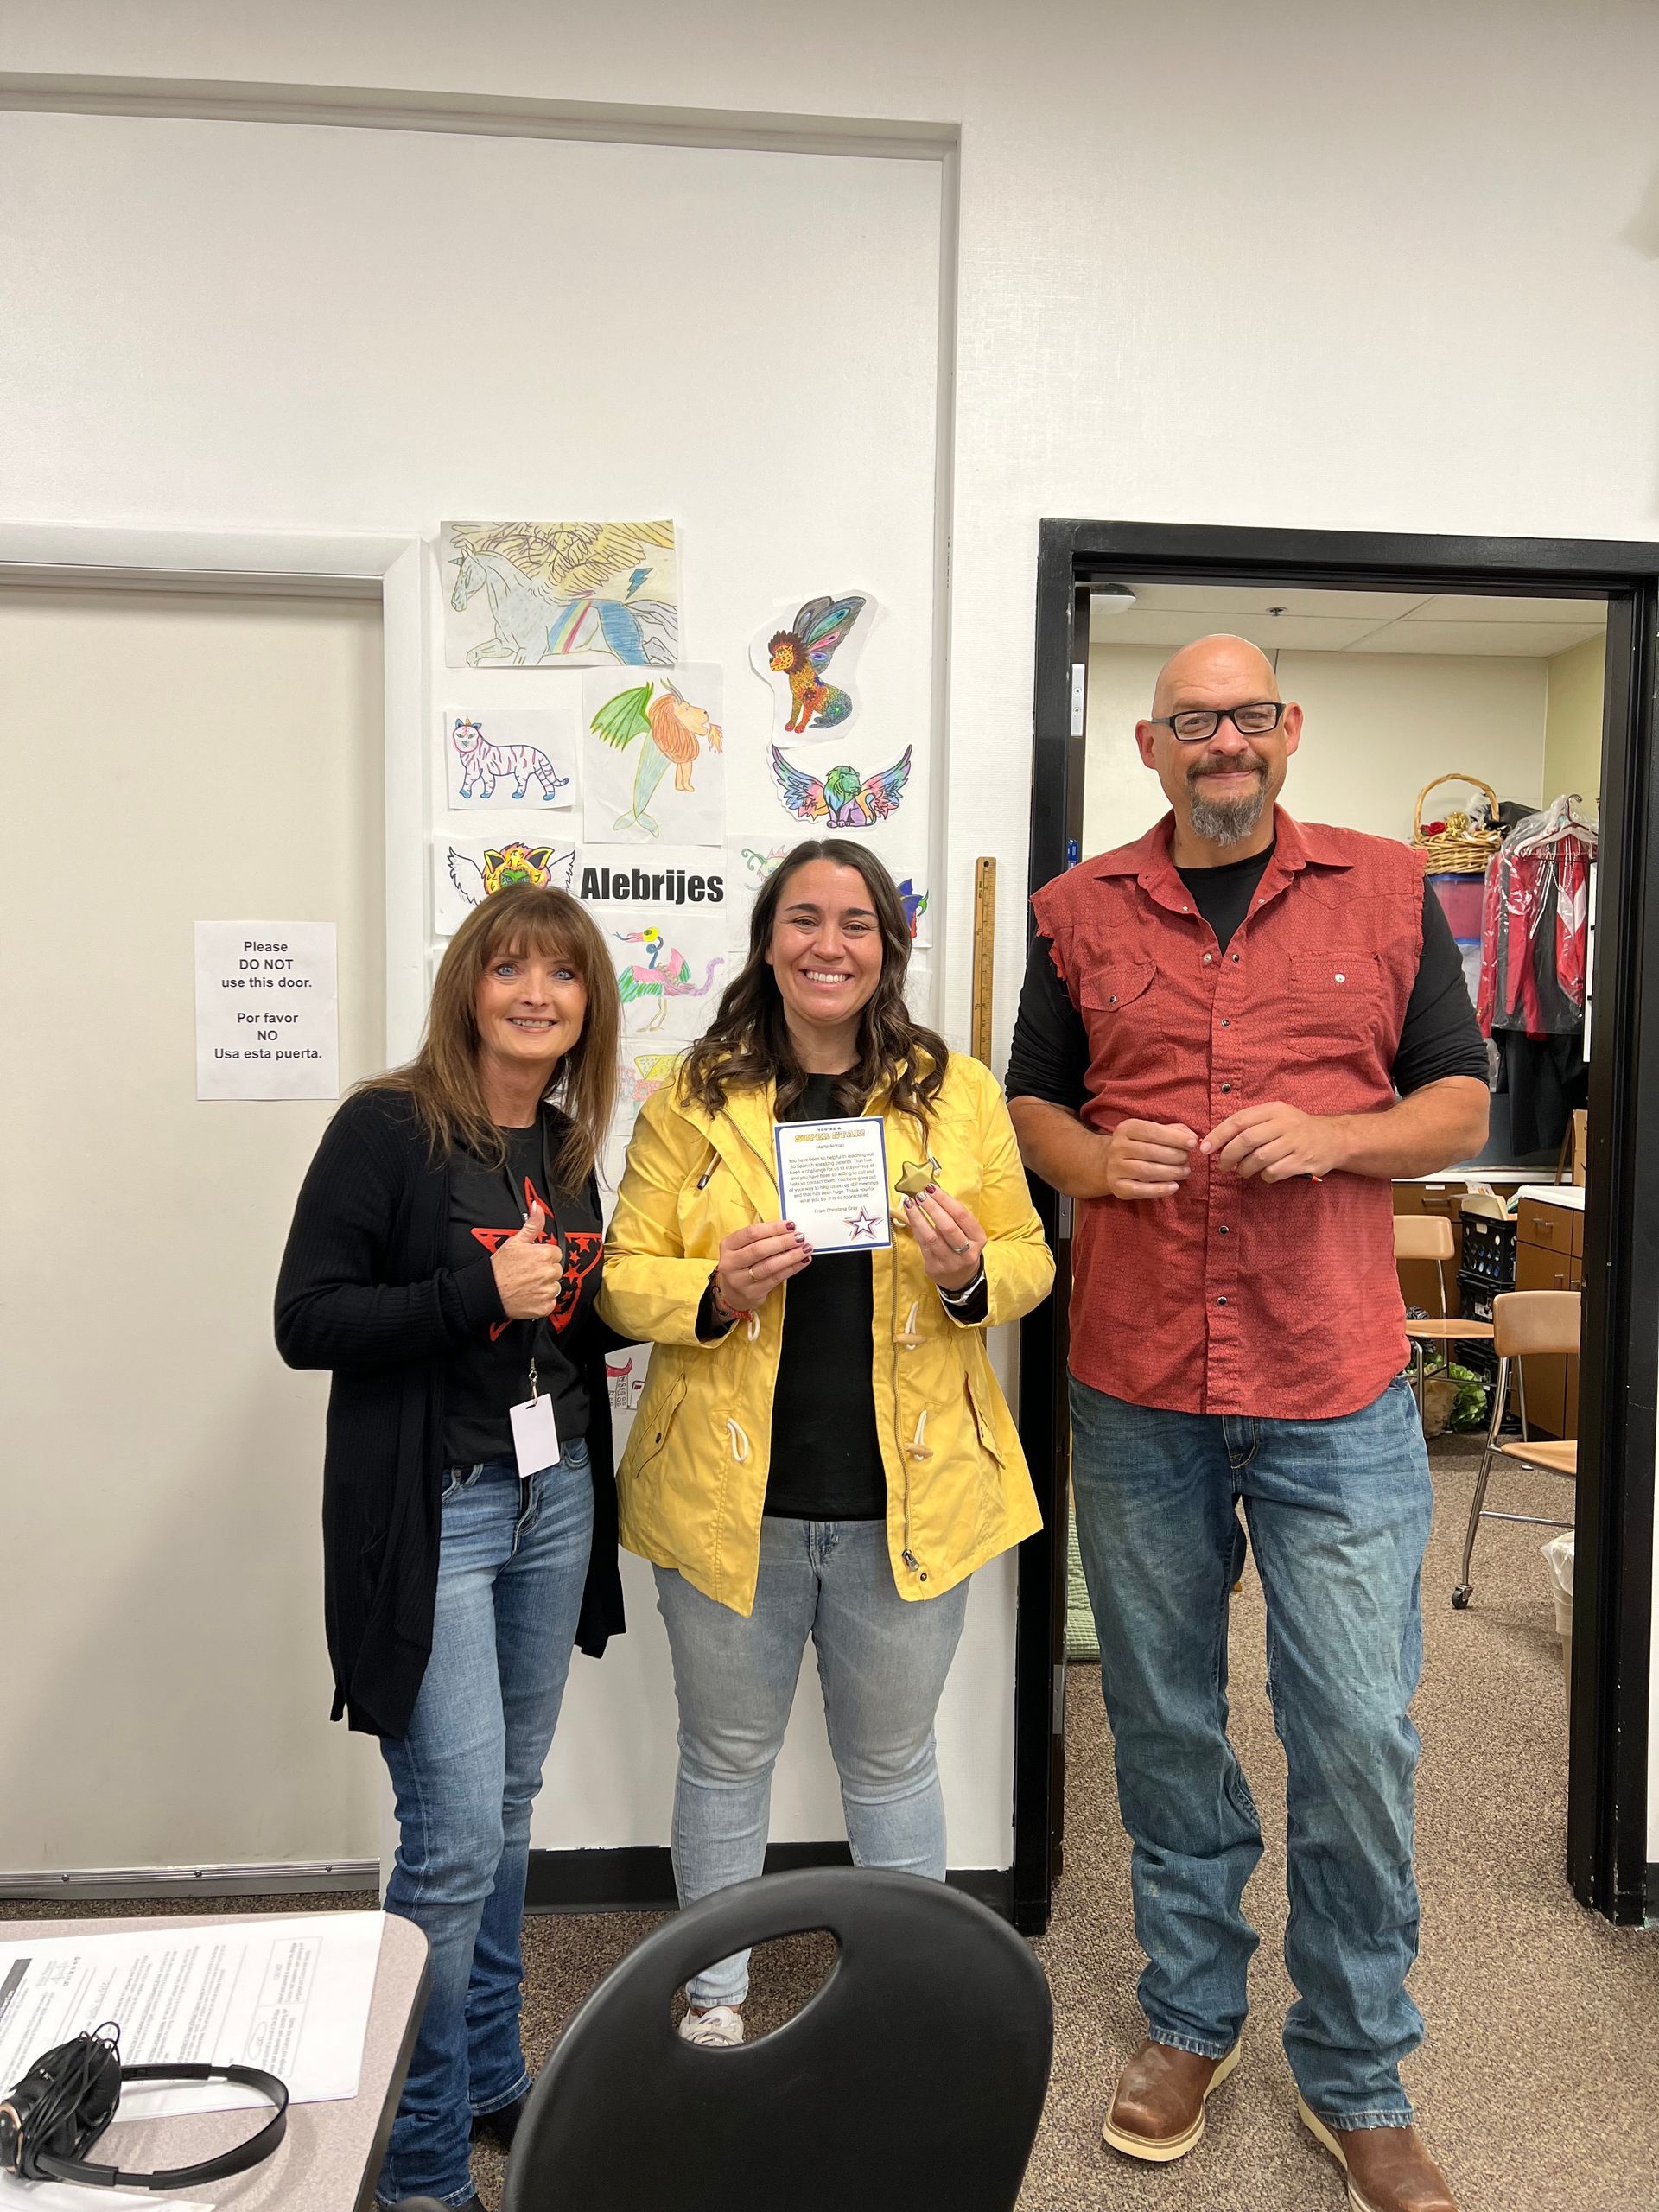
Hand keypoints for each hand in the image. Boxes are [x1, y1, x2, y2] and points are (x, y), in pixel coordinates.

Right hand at [491, 1203, 564, 1318]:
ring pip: (554, 1286)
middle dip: (544, 1271)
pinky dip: (541, 1301)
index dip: (543, 1257)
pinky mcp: (545, 1306)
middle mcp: (549, 1272)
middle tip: (528, 1273)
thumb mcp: (515, 1241)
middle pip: (556, 1270)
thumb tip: (538, 1208)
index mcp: (545, 1254)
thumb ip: (532, 1224)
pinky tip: (529, 1295)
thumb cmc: (499, 1268)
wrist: (488, 1290)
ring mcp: (547, 1290)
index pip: (555, 1254)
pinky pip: (550, 1302)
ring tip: (527, 1284)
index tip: (532, 1261)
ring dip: (544, 1286)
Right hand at [715, 1219, 810, 1312]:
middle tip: (800, 1237)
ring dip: (791, 1256)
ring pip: (769, 1266)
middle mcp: (730, 1263)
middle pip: (759, 1249)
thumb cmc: (742, 1264)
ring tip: (805, 1249)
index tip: (790, 1225)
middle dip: (783, 1242)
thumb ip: (760, 1238)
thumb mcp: (742, 1248)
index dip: (773, 1228)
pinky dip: (792, 1268)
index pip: (751, 1233)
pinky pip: (776, 1278)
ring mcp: (740, 1280)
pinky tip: (802, 1261)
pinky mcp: (752, 1292)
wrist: (731, 1293)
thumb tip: (787, 1229)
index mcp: (727, 1246)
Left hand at [900, 1183, 986, 1292]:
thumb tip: (932, 1194)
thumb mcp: (968, 1234)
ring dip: (918, 1217)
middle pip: (948, 1226)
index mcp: (978, 1239)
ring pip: (931, 1237)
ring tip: (910, 1203)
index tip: (932, 1188)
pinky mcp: (934, 1267)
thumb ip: (954, 1217)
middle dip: (932, 1208)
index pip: (962, 1216)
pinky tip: (910, 1217)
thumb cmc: (963, 1248)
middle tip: (920, 1194)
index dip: (946, 1200)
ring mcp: (950, 1262)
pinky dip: (915, 1228)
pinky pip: (922, 1244)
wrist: (962, 1279)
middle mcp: (967, 1252)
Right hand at [1099, 1119, 1198, 1200]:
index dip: (1174, 1137)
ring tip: (1185, 1172)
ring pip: (1147, 1171)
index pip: (1152, 1131)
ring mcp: (1114, 1167)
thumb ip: (1174, 1132)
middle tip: (1187, 1159)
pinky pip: (1140, 1190)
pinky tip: (1174, 1187)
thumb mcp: (1154, 1132)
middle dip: (1175, 1156)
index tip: (1193, 1143)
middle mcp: (1117, 1146)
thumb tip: (1192, 1138)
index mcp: (1127, 1128)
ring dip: (1171, 1173)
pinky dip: (1160, 1190)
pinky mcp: (1116, 1186)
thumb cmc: (1142, 1145)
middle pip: (1151, 1152)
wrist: (1115, 1161)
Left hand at [1201, 1101, 1345, 1181]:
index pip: (1238, 1121)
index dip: (1218, 1136)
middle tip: (1223, 1166)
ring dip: (1244, 1169)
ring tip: (1243, 1171)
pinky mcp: (1302, 1161)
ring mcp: (1295, 1143)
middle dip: (1228, 1156)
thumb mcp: (1276, 1116)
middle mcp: (1284, 1123)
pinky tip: (1265, 1173)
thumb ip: (1250, 1124)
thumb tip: (1216, 1141)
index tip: (1204, 1148)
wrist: (1335, 1138)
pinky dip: (1264, 1176)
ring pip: (1258, 1159)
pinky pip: (1273, 1172)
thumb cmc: (1296, 1128)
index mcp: (1274, 1109)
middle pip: (1246, 1141)